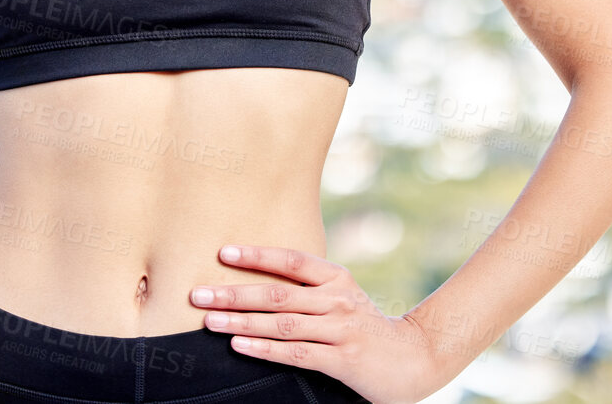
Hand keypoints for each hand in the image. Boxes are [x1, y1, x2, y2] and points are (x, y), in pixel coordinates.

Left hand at [190, 244, 443, 403]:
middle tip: (198, 293)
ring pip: (282, 323)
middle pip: (277, 292)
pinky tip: (240, 345)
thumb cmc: (364, 327)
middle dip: (234, 293)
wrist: (414, 358)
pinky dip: (265, 348)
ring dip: (241, 321)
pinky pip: (296, 352)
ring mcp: (341, 329)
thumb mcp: (341, 298)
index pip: (291, 260)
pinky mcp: (343, 359)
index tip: (223, 252)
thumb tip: (254, 283)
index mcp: (336, 277)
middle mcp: (337, 299)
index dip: (256, 255)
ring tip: (209, 320)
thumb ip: (308, 290)